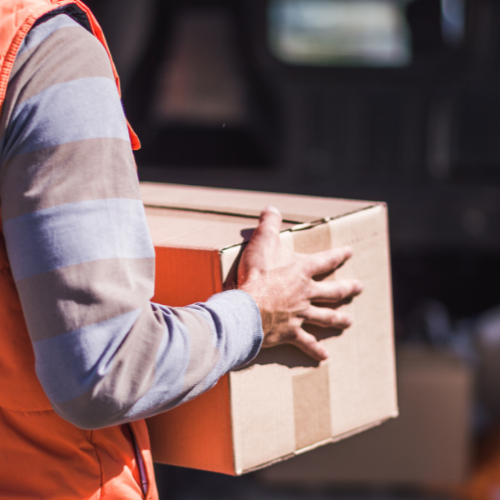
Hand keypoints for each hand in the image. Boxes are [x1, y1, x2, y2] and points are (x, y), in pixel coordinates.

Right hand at [238, 206, 362, 360]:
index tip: (350, 252)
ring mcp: (301, 314)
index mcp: (302, 271)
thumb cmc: (256, 274)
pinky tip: (324, 356)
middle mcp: (307, 293)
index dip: (339, 255)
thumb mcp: (261, 242)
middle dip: (347, 289)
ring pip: (325, 317)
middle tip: (359, 288)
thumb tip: (271, 208)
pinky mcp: (291, 332)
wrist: (248, 307)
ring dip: (338, 319)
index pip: (326, 260)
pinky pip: (306, 342)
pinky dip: (315, 349)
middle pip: (333, 291)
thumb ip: (268, 224)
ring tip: (349, 322)